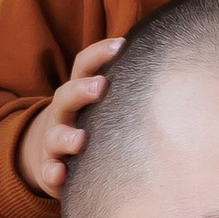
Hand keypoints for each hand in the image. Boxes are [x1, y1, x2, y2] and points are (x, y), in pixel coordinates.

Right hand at [15, 35, 127, 201]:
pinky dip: (52, 172)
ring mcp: (54, 142)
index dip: (98, 54)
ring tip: (80, 139)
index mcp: (78, 93)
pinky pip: (47, 171)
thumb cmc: (94, 124)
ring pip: (54, 136)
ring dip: (65, 136)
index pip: (83, 67)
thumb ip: (126, 86)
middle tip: (100, 86)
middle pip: (65, 97)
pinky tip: (60, 172)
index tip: (121, 45)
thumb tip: (171, 61)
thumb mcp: (105, 102)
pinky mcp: (51, 169)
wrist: (59, 157)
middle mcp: (63, 115)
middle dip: (81, 91)